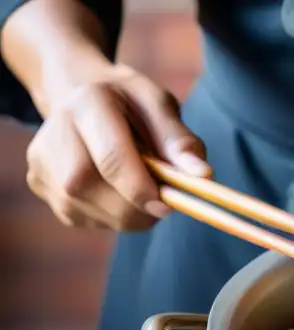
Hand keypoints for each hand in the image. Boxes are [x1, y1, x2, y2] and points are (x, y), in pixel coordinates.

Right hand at [25, 64, 210, 230]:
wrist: (83, 97)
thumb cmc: (131, 105)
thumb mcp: (160, 107)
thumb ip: (181, 140)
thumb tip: (202, 175)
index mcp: (88, 102)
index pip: (110, 158)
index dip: (141, 189)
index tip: (168, 205)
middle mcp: (55, 129)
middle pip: (87, 185)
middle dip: (131, 207)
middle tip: (160, 207)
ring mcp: (41, 159)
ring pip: (82, 208)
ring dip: (123, 215)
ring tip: (142, 198)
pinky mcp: (40, 183)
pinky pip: (80, 216)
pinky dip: (108, 216)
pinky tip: (118, 196)